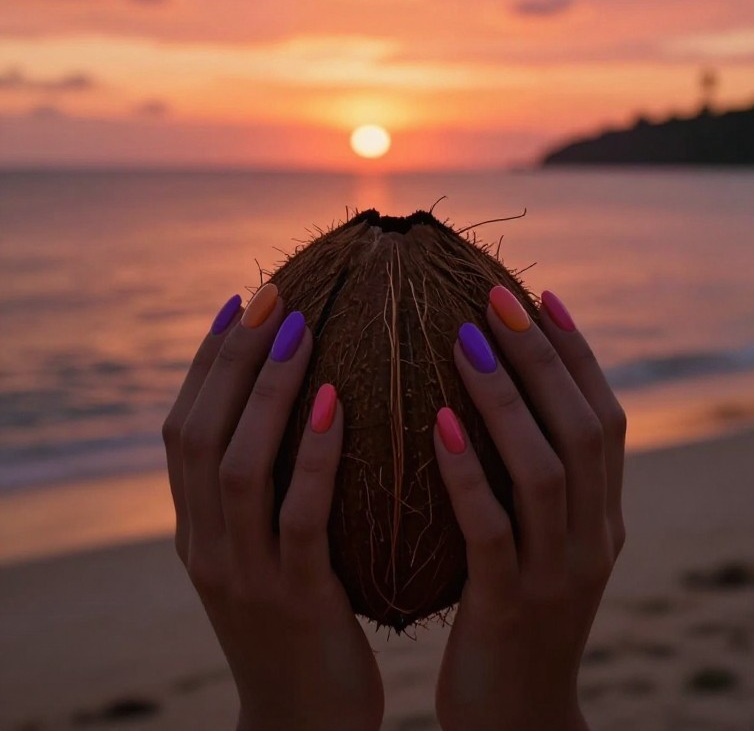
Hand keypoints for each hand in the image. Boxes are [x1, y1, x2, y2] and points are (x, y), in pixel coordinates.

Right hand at [162, 286, 384, 730]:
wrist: (303, 725)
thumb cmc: (299, 625)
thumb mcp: (268, 553)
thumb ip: (270, 491)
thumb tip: (313, 400)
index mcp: (196, 529)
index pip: (184, 428)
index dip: (207, 362)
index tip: (240, 301)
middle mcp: (205, 544)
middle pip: (199, 433)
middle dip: (232, 358)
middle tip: (272, 295)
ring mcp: (242, 574)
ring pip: (238, 465)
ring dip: (267, 391)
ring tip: (303, 329)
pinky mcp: (291, 601)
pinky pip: (299, 516)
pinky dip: (313, 454)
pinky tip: (340, 403)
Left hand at [433, 287, 626, 730]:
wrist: (515, 722)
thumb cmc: (512, 617)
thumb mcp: (536, 544)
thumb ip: (528, 482)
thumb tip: (487, 395)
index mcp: (601, 516)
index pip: (602, 419)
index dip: (577, 354)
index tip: (542, 295)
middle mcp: (593, 537)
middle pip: (580, 428)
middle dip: (542, 356)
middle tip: (497, 297)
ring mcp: (557, 574)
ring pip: (544, 469)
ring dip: (505, 399)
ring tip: (464, 340)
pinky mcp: (511, 607)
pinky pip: (491, 529)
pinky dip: (468, 472)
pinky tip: (435, 424)